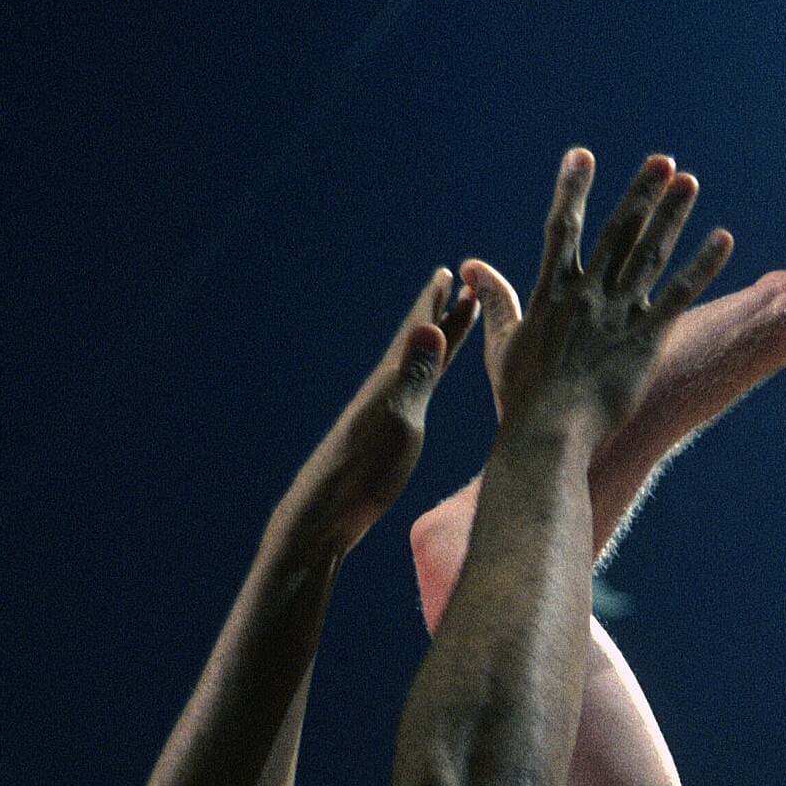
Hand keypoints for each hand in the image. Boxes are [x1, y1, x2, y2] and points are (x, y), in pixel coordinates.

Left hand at [300, 267, 479, 545]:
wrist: (327, 514)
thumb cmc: (362, 471)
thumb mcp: (396, 419)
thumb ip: (415, 374)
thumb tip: (430, 325)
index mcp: (393, 380)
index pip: (420, 331)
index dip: (436, 302)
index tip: (453, 272)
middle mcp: (388, 390)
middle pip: (420, 343)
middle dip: (440, 313)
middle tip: (457, 284)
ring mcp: (386, 413)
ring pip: (418, 368)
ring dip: (435, 344)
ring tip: (445, 327)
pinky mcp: (386, 437)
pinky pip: (414, 394)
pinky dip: (425, 379)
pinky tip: (421, 385)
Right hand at [486, 149, 733, 436]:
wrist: (550, 435)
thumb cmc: (522, 398)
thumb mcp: (501, 345)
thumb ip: (495, 300)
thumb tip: (471, 266)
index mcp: (551, 293)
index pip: (562, 229)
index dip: (571, 190)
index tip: (581, 155)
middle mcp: (588, 294)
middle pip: (619, 231)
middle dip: (641, 193)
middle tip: (662, 161)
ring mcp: (619, 315)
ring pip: (650, 254)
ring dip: (672, 216)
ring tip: (689, 182)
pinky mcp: (647, 341)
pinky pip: (680, 296)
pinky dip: (703, 266)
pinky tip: (722, 239)